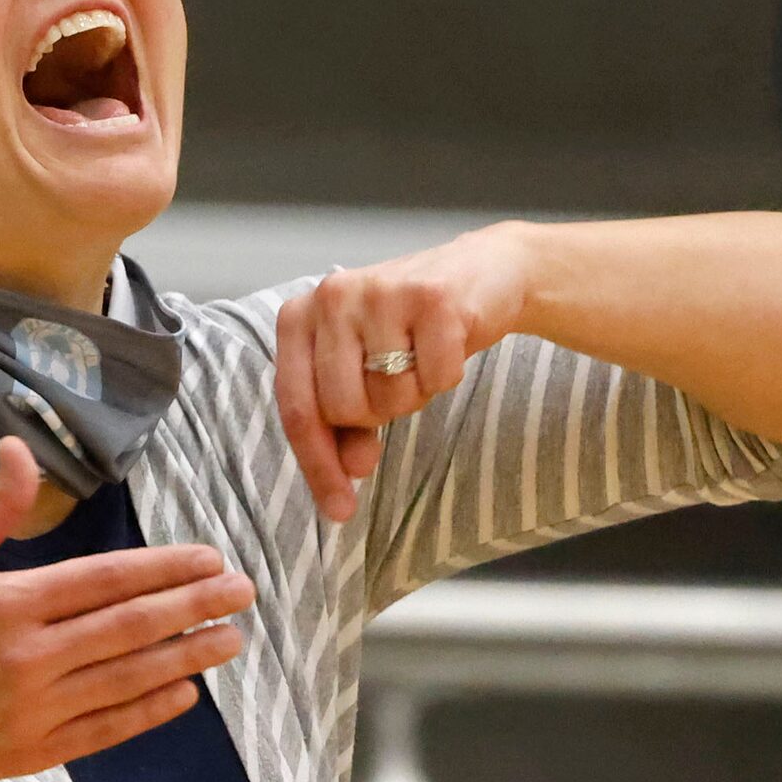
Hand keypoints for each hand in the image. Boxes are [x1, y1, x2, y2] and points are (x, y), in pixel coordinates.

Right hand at [0, 437, 254, 781]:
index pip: (106, 580)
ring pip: (128, 679)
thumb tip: (19, 445)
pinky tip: (186, 692)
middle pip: (130, 627)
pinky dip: (150, 711)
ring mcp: (32, 708)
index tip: (209, 558)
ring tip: (230, 639)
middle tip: (244, 592)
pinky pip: (106, 729)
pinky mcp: (32, 751)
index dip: (165, 568)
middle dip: (195, 606)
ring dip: (187, 657)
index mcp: (7, 601)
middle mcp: (26, 656)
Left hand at [274, 222, 535, 521]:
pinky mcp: (431, 297)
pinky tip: (448, 345)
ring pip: (388, 397)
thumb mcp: (366, 371)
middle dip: (377, 415)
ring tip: (421, 358)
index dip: (317, 466)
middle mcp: (331, 297)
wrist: (483, 273)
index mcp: (300, 317)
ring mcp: (379, 293)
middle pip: (342, 408)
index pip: (297, 409)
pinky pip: (435, 379)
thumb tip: (350, 473)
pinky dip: (447, 376)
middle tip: (398, 382)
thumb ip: (346, 424)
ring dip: (414, 394)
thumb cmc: (413, 328)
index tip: (339, 509)